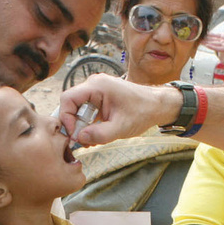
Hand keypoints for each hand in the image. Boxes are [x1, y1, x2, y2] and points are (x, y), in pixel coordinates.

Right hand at [60, 75, 179, 146]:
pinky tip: (95, 134)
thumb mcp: (120, 128)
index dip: (66, 118)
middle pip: (71, 104)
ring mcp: (97, 89)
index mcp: (97, 86)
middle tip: (80, 140)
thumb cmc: (142, 112)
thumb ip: (99, 134)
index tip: (74, 134)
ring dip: (81, 125)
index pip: (67, 99)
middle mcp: (94, 84)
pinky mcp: (100, 97)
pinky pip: (86, 109)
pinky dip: (88, 122)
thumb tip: (79, 138)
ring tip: (89, 140)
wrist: (157, 106)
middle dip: (74, 124)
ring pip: (78, 108)